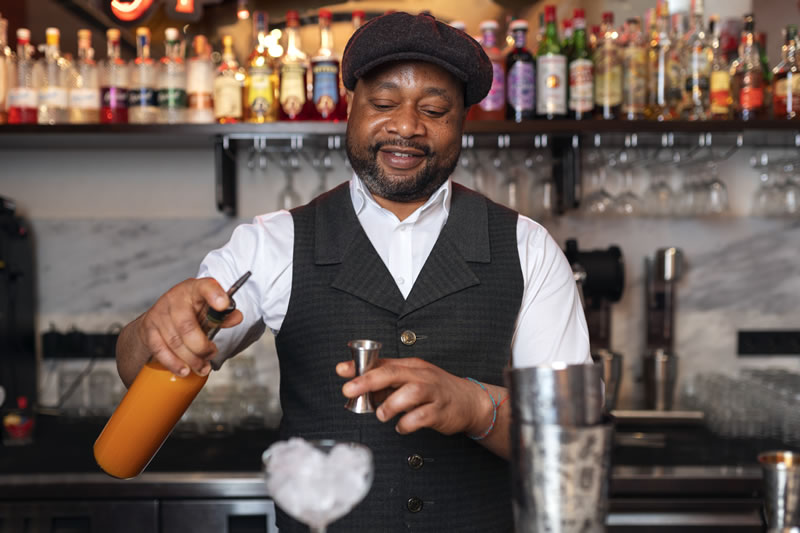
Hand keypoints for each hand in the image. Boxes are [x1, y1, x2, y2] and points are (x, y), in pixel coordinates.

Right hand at [136, 277, 241, 376]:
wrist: (158, 315)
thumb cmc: (187, 311)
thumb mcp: (206, 308)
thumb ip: (223, 315)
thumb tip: (236, 317)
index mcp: (194, 289)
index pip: (205, 287)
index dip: (215, 295)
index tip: (224, 305)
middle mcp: (174, 299)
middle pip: (187, 326)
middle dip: (201, 347)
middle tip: (211, 354)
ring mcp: (159, 314)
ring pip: (175, 342)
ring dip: (191, 359)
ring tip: (202, 367)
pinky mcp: (149, 330)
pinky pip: (160, 350)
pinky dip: (174, 363)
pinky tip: (184, 370)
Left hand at [336, 357, 491, 435]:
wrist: (470, 401)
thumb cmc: (435, 390)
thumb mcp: (411, 378)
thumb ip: (384, 380)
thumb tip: (354, 381)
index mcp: (412, 366)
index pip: (383, 363)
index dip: (361, 367)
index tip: (341, 370)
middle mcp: (422, 376)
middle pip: (394, 373)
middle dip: (369, 381)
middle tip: (349, 390)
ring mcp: (434, 393)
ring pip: (412, 392)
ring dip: (391, 404)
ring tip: (381, 414)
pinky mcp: (441, 411)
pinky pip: (423, 416)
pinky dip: (408, 423)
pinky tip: (401, 426)